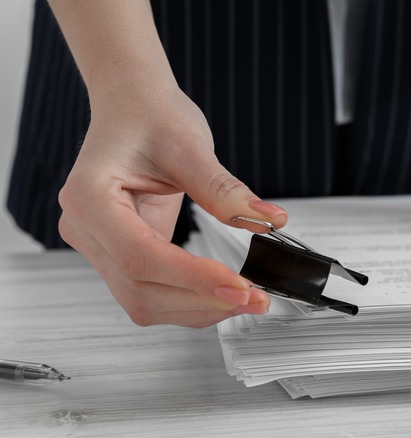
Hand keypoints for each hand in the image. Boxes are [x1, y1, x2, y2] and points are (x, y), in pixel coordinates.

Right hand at [58, 83, 287, 327]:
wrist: (134, 106)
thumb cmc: (150, 116)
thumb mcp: (190, 146)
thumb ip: (224, 190)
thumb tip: (266, 221)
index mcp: (90, 197)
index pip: (141, 257)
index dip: (192, 279)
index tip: (239, 286)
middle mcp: (86, 228)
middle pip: (140, 290)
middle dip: (202, 301)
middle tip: (256, 298)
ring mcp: (100, 246)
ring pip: (144, 301)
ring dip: (198, 309)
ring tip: (248, 299)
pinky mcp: (121, 254)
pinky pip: (152, 291)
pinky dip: (190, 300)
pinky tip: (225, 292)